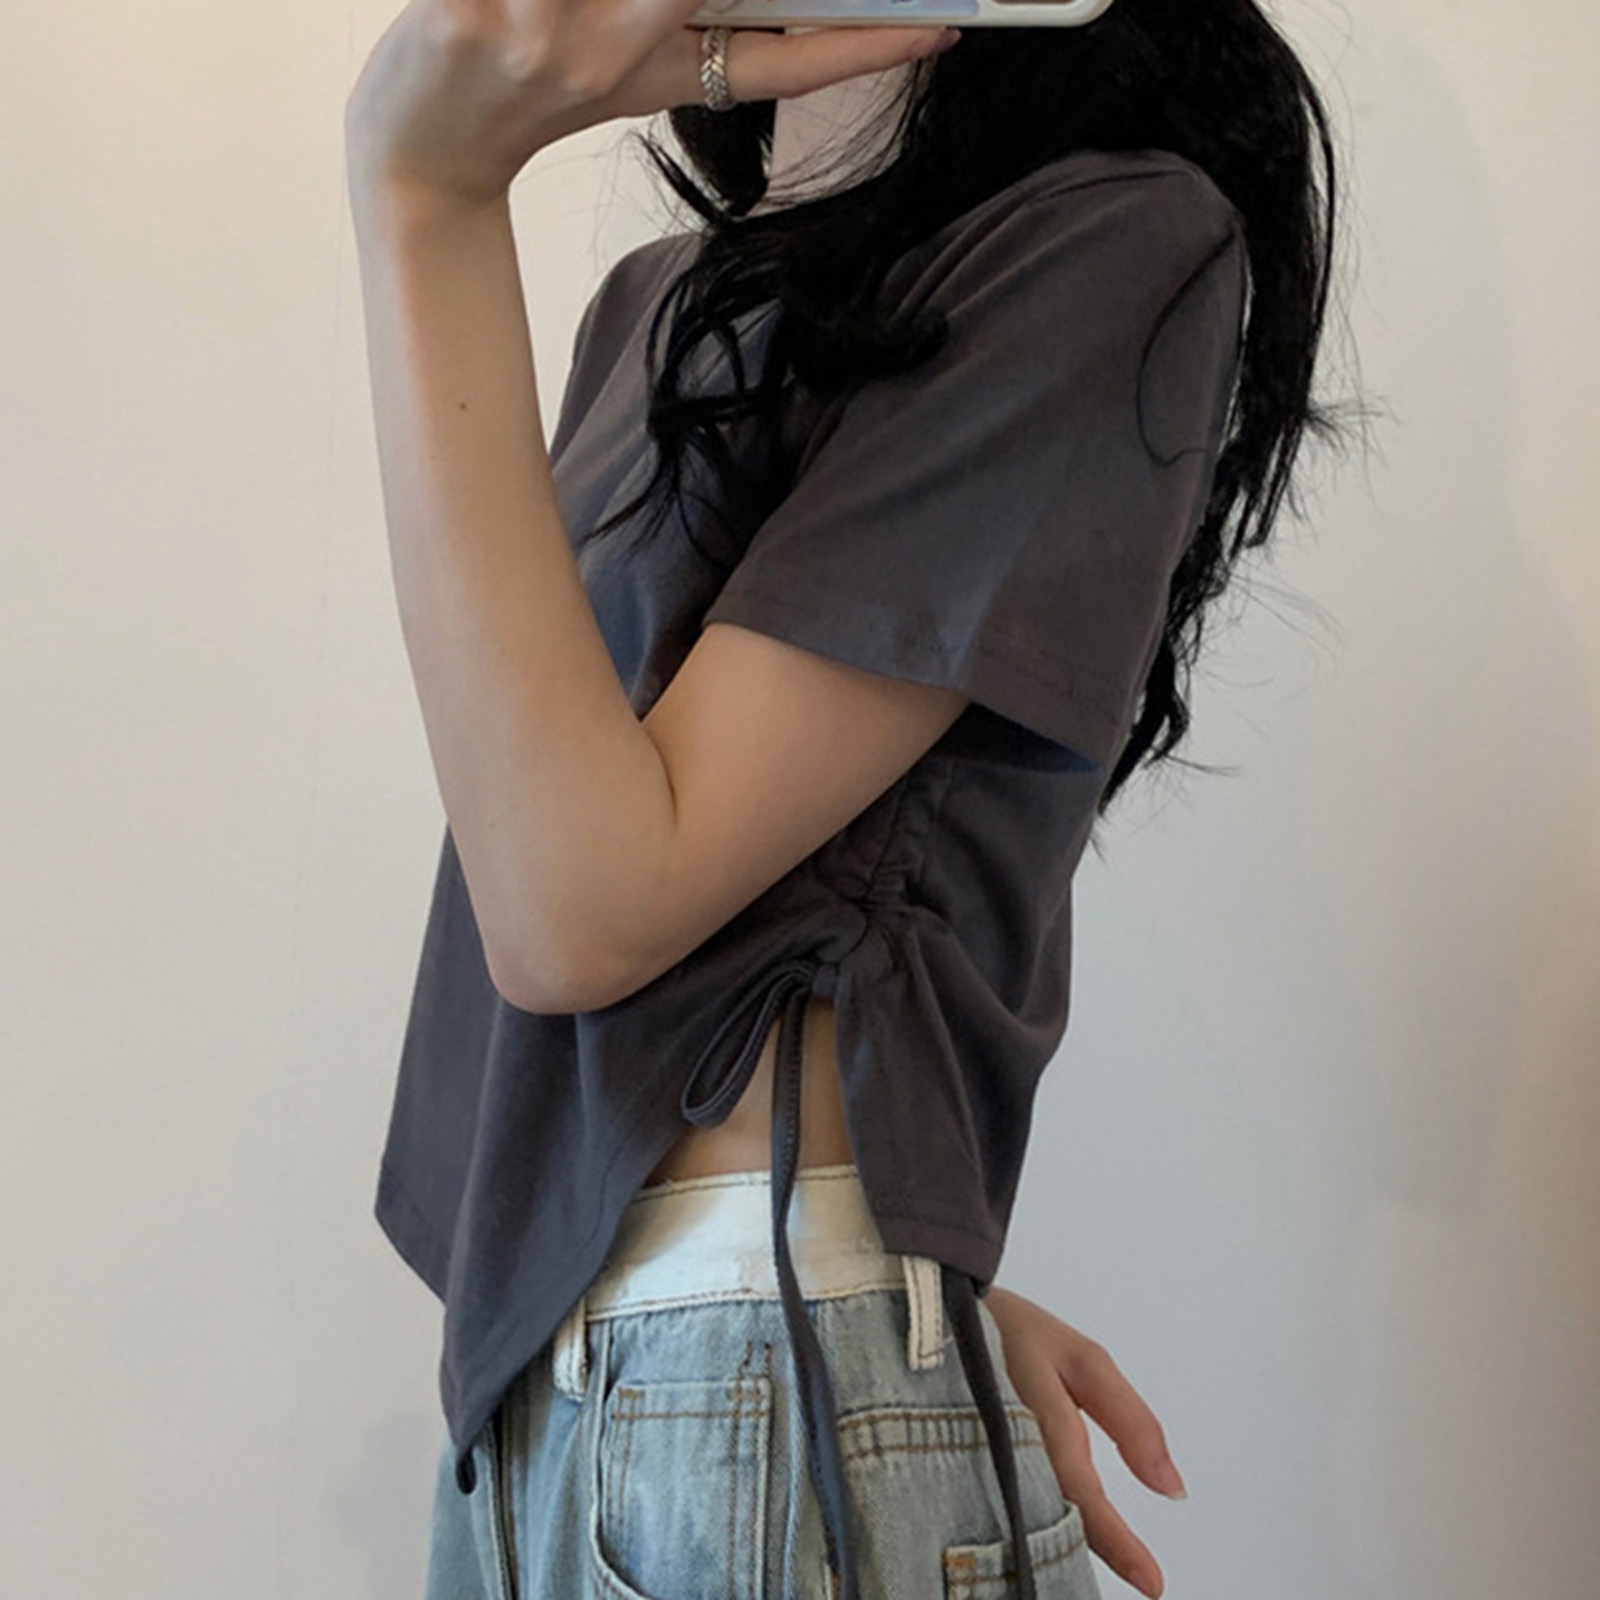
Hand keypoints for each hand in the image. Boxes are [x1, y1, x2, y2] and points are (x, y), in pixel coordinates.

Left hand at [344, 0, 957, 211]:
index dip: (864, 45)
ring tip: (578, 22)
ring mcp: (546, 31)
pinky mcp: (472, 12)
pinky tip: (497, 8)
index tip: (939, 28)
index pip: (787, 57)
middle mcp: (618, 52)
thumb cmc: (529, 92)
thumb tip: (767, 22)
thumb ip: (717, 39)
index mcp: (669, 69)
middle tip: (753, 9)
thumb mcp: (634, 70)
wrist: (422, 144)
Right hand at [984, 1284, 1187, 1598]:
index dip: (1114, 1538)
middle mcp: (1000, 1438)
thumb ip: (1131, 1423)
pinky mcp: (963, 1466)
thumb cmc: (1016, 1335)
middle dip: (1087, 1548)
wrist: (936, 1316)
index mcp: (1034, 1409)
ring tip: (1098, 1561)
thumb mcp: (1085, 1362)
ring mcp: (975, 1454)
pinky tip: (1048, 1539)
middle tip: (1138, 1576)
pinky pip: (1003, 1504)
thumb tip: (1171, 1487)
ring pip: (1023, 1514)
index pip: (1078, 1487)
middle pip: (1046, 1513)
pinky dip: (1032, 1523)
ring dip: (1058, 1543)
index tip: (1151, 1582)